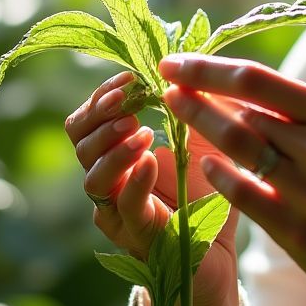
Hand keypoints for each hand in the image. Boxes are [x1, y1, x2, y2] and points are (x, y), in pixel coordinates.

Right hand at [64, 70, 240, 305]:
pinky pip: (123, 209)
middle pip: (79, 143)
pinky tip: (149, 161)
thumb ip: (193, 100)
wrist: (225, 247)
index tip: (132, 78)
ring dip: (113, 149)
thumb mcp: (205, 133)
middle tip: (130, 101)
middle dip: (100, 116)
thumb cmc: (210, 187)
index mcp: (118, 151)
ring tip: (141, 130)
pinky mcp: (140, 236)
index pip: (87, 118)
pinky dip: (133, 182)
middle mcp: (109, 181)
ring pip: (92, 179)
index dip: (103, 95)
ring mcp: (119, 211)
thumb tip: (184, 59)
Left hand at [159, 53, 305, 305]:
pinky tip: (201, 163)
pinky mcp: (299, 231)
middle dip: (195, 93)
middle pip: (242, 110)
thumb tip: (233, 82)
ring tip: (172, 112)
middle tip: (163, 83)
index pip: (257, 80)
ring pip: (239, 147)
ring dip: (200, 124)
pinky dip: (218, 176)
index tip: (174, 61)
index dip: (208, 68)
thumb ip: (298, 113)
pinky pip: (244, 194)